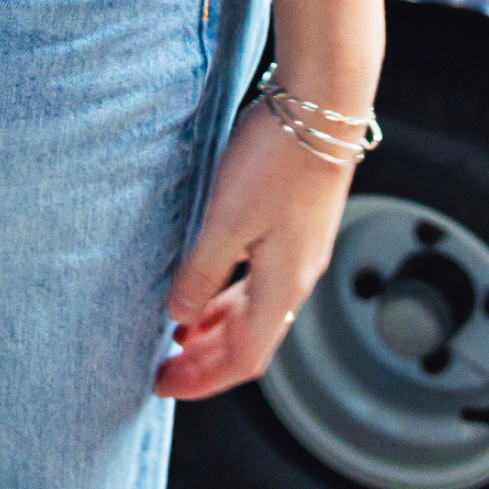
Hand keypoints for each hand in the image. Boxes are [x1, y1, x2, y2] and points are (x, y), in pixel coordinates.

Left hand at [155, 98, 354, 399]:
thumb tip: (178, 317)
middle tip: (165, 367)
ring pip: (254, 309)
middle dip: (206, 360)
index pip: (244, 359)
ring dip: (216, 326)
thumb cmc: (275, 158)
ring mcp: (300, 250)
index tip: (164, 385)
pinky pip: (259, 279)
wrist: (323, 104)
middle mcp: (297, 277)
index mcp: (283, 287)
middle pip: (250, 340)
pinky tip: (207, 278)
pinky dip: (229, 293)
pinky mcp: (296, 223)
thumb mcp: (225, 219)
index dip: (203, 379)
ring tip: (178, 330)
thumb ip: (201, 272)